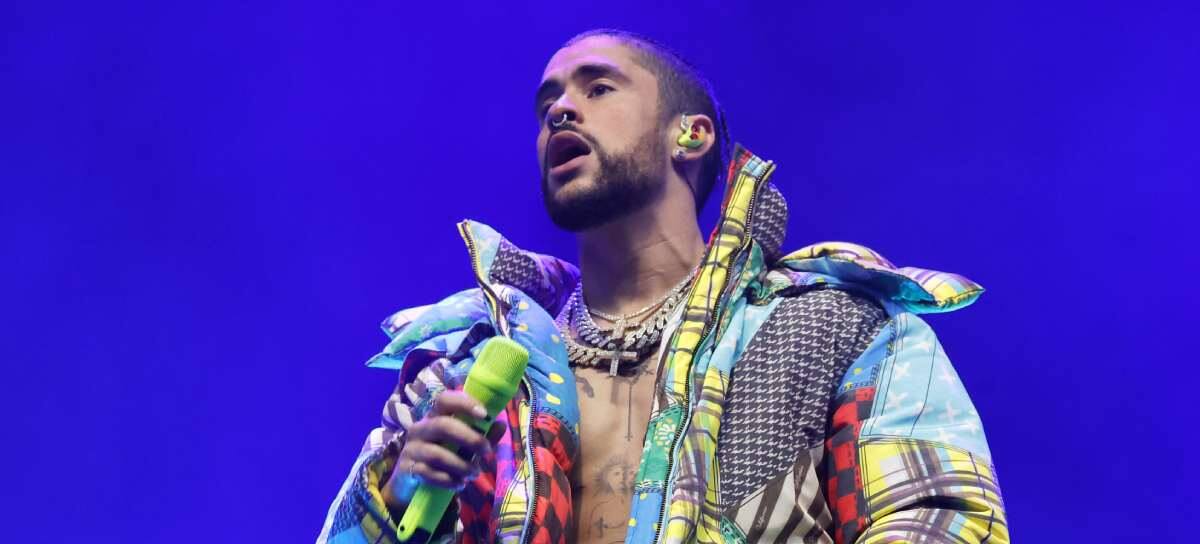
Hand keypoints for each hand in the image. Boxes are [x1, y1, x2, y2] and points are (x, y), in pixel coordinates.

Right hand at [382, 390, 504, 510]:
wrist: (412, 483)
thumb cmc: (444, 457)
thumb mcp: (464, 446)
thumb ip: (482, 435)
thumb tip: (501, 424)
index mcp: (434, 417)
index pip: (444, 400)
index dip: (464, 403)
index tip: (485, 415)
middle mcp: (420, 429)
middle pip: (443, 425)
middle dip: (470, 438)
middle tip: (487, 451)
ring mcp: (411, 449)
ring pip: (437, 454)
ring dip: (461, 465)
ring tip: (475, 473)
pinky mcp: (407, 469)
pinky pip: (429, 474)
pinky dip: (448, 480)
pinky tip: (460, 484)